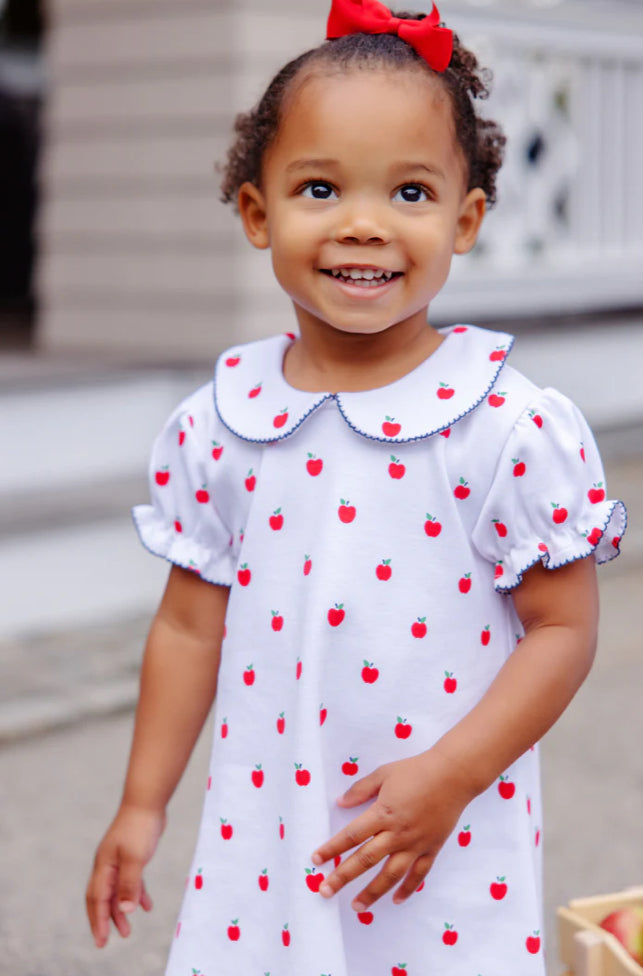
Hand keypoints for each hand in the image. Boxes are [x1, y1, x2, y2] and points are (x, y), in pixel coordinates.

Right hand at [86, 804, 165, 946]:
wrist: (147, 802)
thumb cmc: (139, 828)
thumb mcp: (135, 859)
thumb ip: (130, 884)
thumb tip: (125, 910)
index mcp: (104, 866)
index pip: (97, 899)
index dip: (98, 921)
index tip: (100, 941)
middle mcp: (107, 865)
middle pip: (101, 898)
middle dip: (103, 920)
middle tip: (106, 941)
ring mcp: (118, 860)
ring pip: (115, 891)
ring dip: (120, 910)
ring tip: (127, 930)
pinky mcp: (131, 856)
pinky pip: (130, 881)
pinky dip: (136, 894)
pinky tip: (146, 906)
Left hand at [311, 749, 472, 910]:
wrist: (453, 774)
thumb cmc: (416, 770)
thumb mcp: (384, 774)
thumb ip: (361, 789)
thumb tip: (340, 802)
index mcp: (383, 813)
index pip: (352, 835)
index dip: (332, 848)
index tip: (316, 859)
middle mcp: (397, 833)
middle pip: (366, 860)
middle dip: (343, 876)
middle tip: (325, 891)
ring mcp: (415, 844)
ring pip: (391, 874)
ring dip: (372, 892)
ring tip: (357, 907)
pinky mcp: (432, 848)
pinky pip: (419, 874)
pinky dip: (408, 889)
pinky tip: (395, 900)